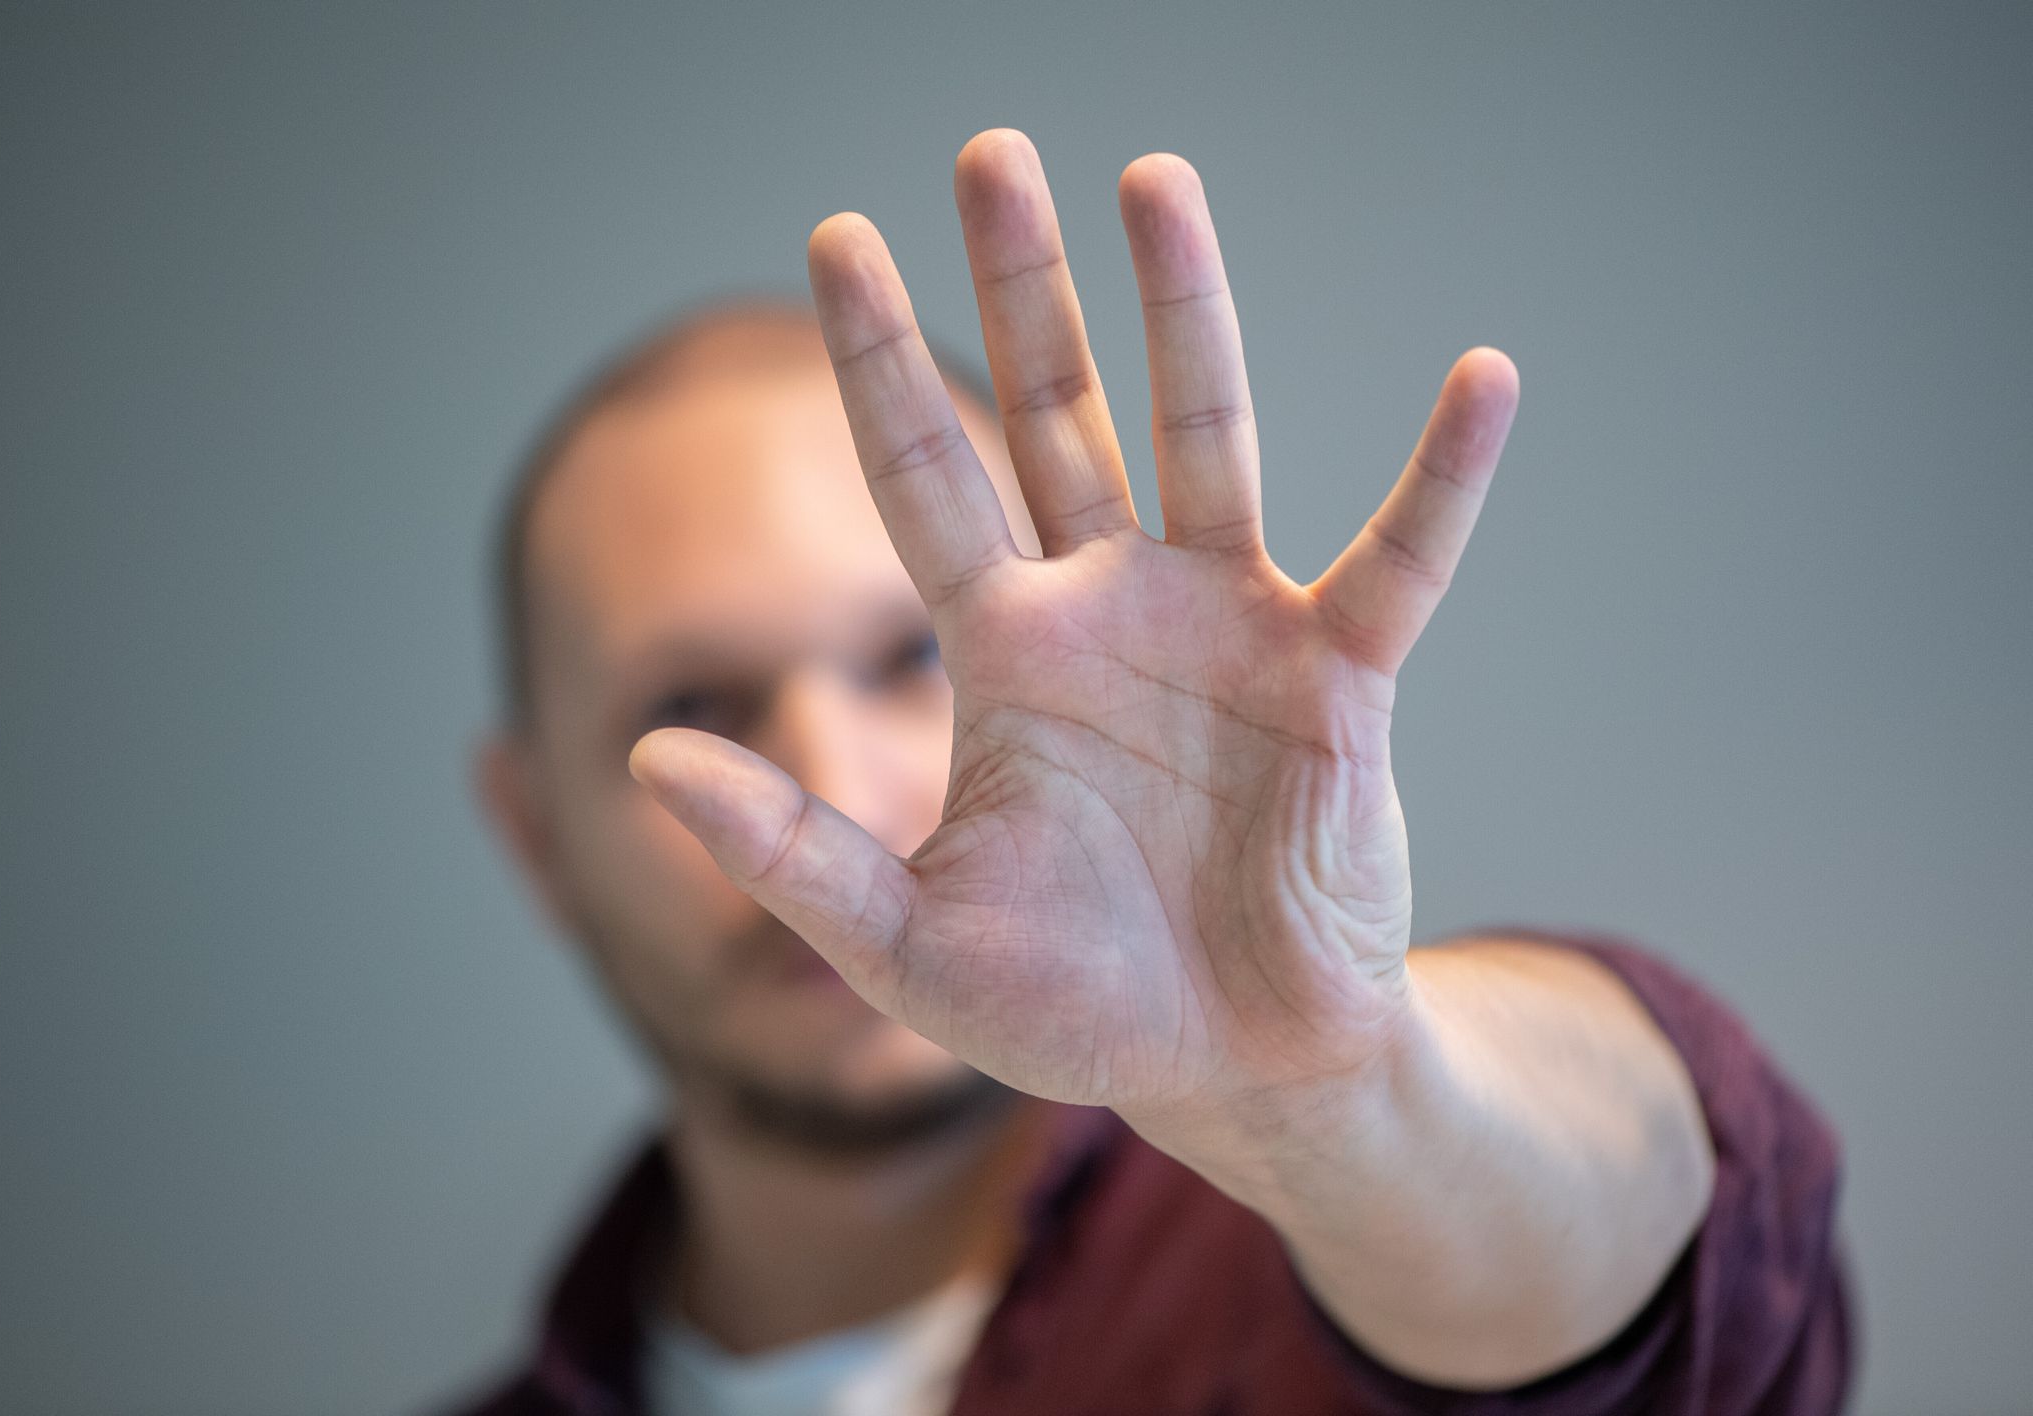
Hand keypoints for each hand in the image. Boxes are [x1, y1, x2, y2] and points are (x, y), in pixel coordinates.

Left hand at [630, 129, 1518, 1123]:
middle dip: (1022, 287)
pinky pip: (1398, 558)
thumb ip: (790, 855)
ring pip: (1203, 437)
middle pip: (1053, 413)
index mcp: (1006, 656)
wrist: (1233, 1065)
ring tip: (1155, 179)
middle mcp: (1109, 610)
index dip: (875, 362)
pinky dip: (1442, 481)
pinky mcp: (1338, 676)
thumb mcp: (909, 943)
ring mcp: (1228, 627)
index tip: (836, 234)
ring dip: (1186, 313)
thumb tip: (646, 762)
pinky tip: (1480, 381)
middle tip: (990, 154)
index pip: (924, 478)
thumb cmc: (1075, 1009)